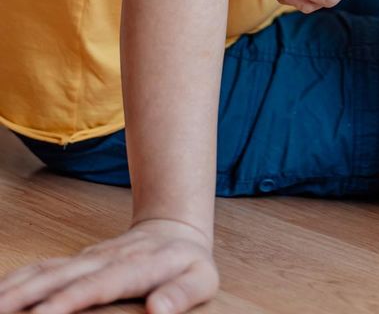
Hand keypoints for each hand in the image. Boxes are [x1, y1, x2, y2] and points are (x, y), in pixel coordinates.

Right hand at [0, 218, 216, 313]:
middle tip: (1, 311)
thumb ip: (182, 293)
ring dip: (17, 287)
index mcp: (138, 266)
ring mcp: (89, 259)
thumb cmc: (191, 263)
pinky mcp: (78, 263)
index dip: (72, 298)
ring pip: (47, 271)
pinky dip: (18, 280)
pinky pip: (43, 270)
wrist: (175, 229)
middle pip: (63, 277)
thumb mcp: (202, 278)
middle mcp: (107, 259)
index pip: (101, 284)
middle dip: (29, 296)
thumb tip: (159, 311)